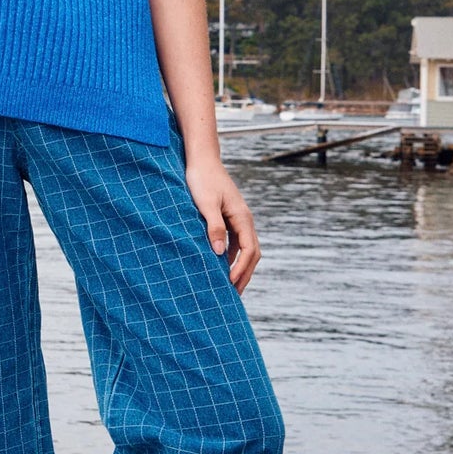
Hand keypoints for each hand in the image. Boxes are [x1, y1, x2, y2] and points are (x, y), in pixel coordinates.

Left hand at [184, 157, 261, 291]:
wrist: (201, 159)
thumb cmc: (202, 179)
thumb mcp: (205, 204)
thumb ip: (214, 227)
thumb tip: (220, 253)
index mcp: (242, 217)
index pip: (249, 250)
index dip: (242, 269)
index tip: (230, 284)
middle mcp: (244, 219)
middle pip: (251, 253)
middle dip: (245, 274)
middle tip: (234, 295)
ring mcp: (237, 219)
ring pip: (244, 249)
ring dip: (239, 267)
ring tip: (229, 286)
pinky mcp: (228, 217)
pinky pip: (235, 242)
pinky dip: (231, 257)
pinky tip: (220, 266)